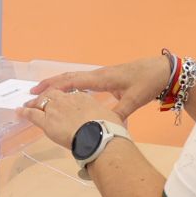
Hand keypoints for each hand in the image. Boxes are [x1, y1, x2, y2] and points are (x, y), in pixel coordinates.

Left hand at [18, 89, 124, 150]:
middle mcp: (68, 99)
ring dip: (34, 103)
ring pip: (41, 102)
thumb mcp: (115, 118)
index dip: (64, 97)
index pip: (71, 94)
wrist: (99, 136)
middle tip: (40, 98)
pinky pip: (32, 114)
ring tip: (27, 104)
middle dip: (46, 96)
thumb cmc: (109, 129)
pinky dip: (24, 112)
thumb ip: (114, 118)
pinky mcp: (47, 121)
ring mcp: (56, 109)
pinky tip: (19, 111)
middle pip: (53, 94)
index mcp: (84, 98)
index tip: (62, 100)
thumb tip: (121, 123)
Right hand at [32, 55, 173, 117]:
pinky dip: (72, 85)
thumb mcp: (134, 99)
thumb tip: (108, 126)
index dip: (54, 87)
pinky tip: (69, 93)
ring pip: (75, 78)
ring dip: (60, 84)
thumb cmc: (148, 82)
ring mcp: (103, 76)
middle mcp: (99, 75)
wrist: (162, 70)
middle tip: (33, 91)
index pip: (72, 81)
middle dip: (50, 84)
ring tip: (46, 92)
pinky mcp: (108, 79)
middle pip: (69, 78)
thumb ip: (120, 112)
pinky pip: (84, 81)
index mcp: (102, 78)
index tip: (38, 91)